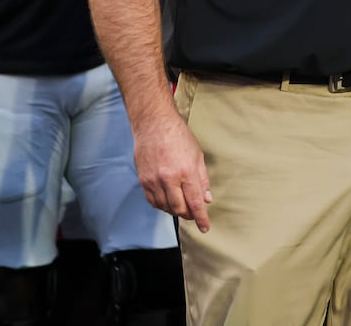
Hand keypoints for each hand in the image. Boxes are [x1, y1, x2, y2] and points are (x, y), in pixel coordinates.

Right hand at [132, 107, 211, 231]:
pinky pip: (152, 201)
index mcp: (186, 171)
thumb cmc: (177, 135)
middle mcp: (169, 178)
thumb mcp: (197, 155)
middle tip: (193, 213)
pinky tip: (167, 200)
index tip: (205, 228)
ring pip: (165, 207)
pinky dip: (161, 205)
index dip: (201, 218)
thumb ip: (202, 179)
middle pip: (180, 209)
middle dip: (189, 215)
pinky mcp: (143, 179)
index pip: (195, 203)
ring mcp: (154, 180)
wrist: (154, 122)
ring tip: (181, 205)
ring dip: (175, 210)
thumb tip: (206, 199)